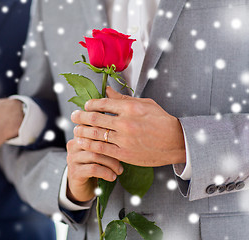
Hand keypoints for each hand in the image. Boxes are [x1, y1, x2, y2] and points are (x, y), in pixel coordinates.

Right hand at [66, 137, 123, 202]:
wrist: (81, 187)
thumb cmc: (93, 166)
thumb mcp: (98, 151)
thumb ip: (104, 141)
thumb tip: (124, 135)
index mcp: (80, 136)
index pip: (95, 130)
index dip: (109, 135)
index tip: (123, 142)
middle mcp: (73, 145)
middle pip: (96, 142)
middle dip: (113, 151)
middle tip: (124, 159)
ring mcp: (72, 158)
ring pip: (96, 156)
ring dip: (111, 164)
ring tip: (119, 170)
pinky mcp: (75, 171)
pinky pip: (93, 169)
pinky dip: (106, 173)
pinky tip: (112, 177)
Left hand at [71, 86, 185, 166]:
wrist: (176, 142)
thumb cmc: (161, 120)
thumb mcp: (145, 103)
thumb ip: (123, 98)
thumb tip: (106, 89)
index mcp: (130, 107)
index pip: (102, 103)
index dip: (89, 104)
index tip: (85, 106)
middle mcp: (125, 123)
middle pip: (94, 118)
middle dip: (79, 116)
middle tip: (73, 116)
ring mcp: (124, 140)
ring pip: (95, 134)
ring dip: (81, 131)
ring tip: (76, 130)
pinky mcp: (124, 154)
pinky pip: (101, 149)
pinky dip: (89, 145)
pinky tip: (83, 143)